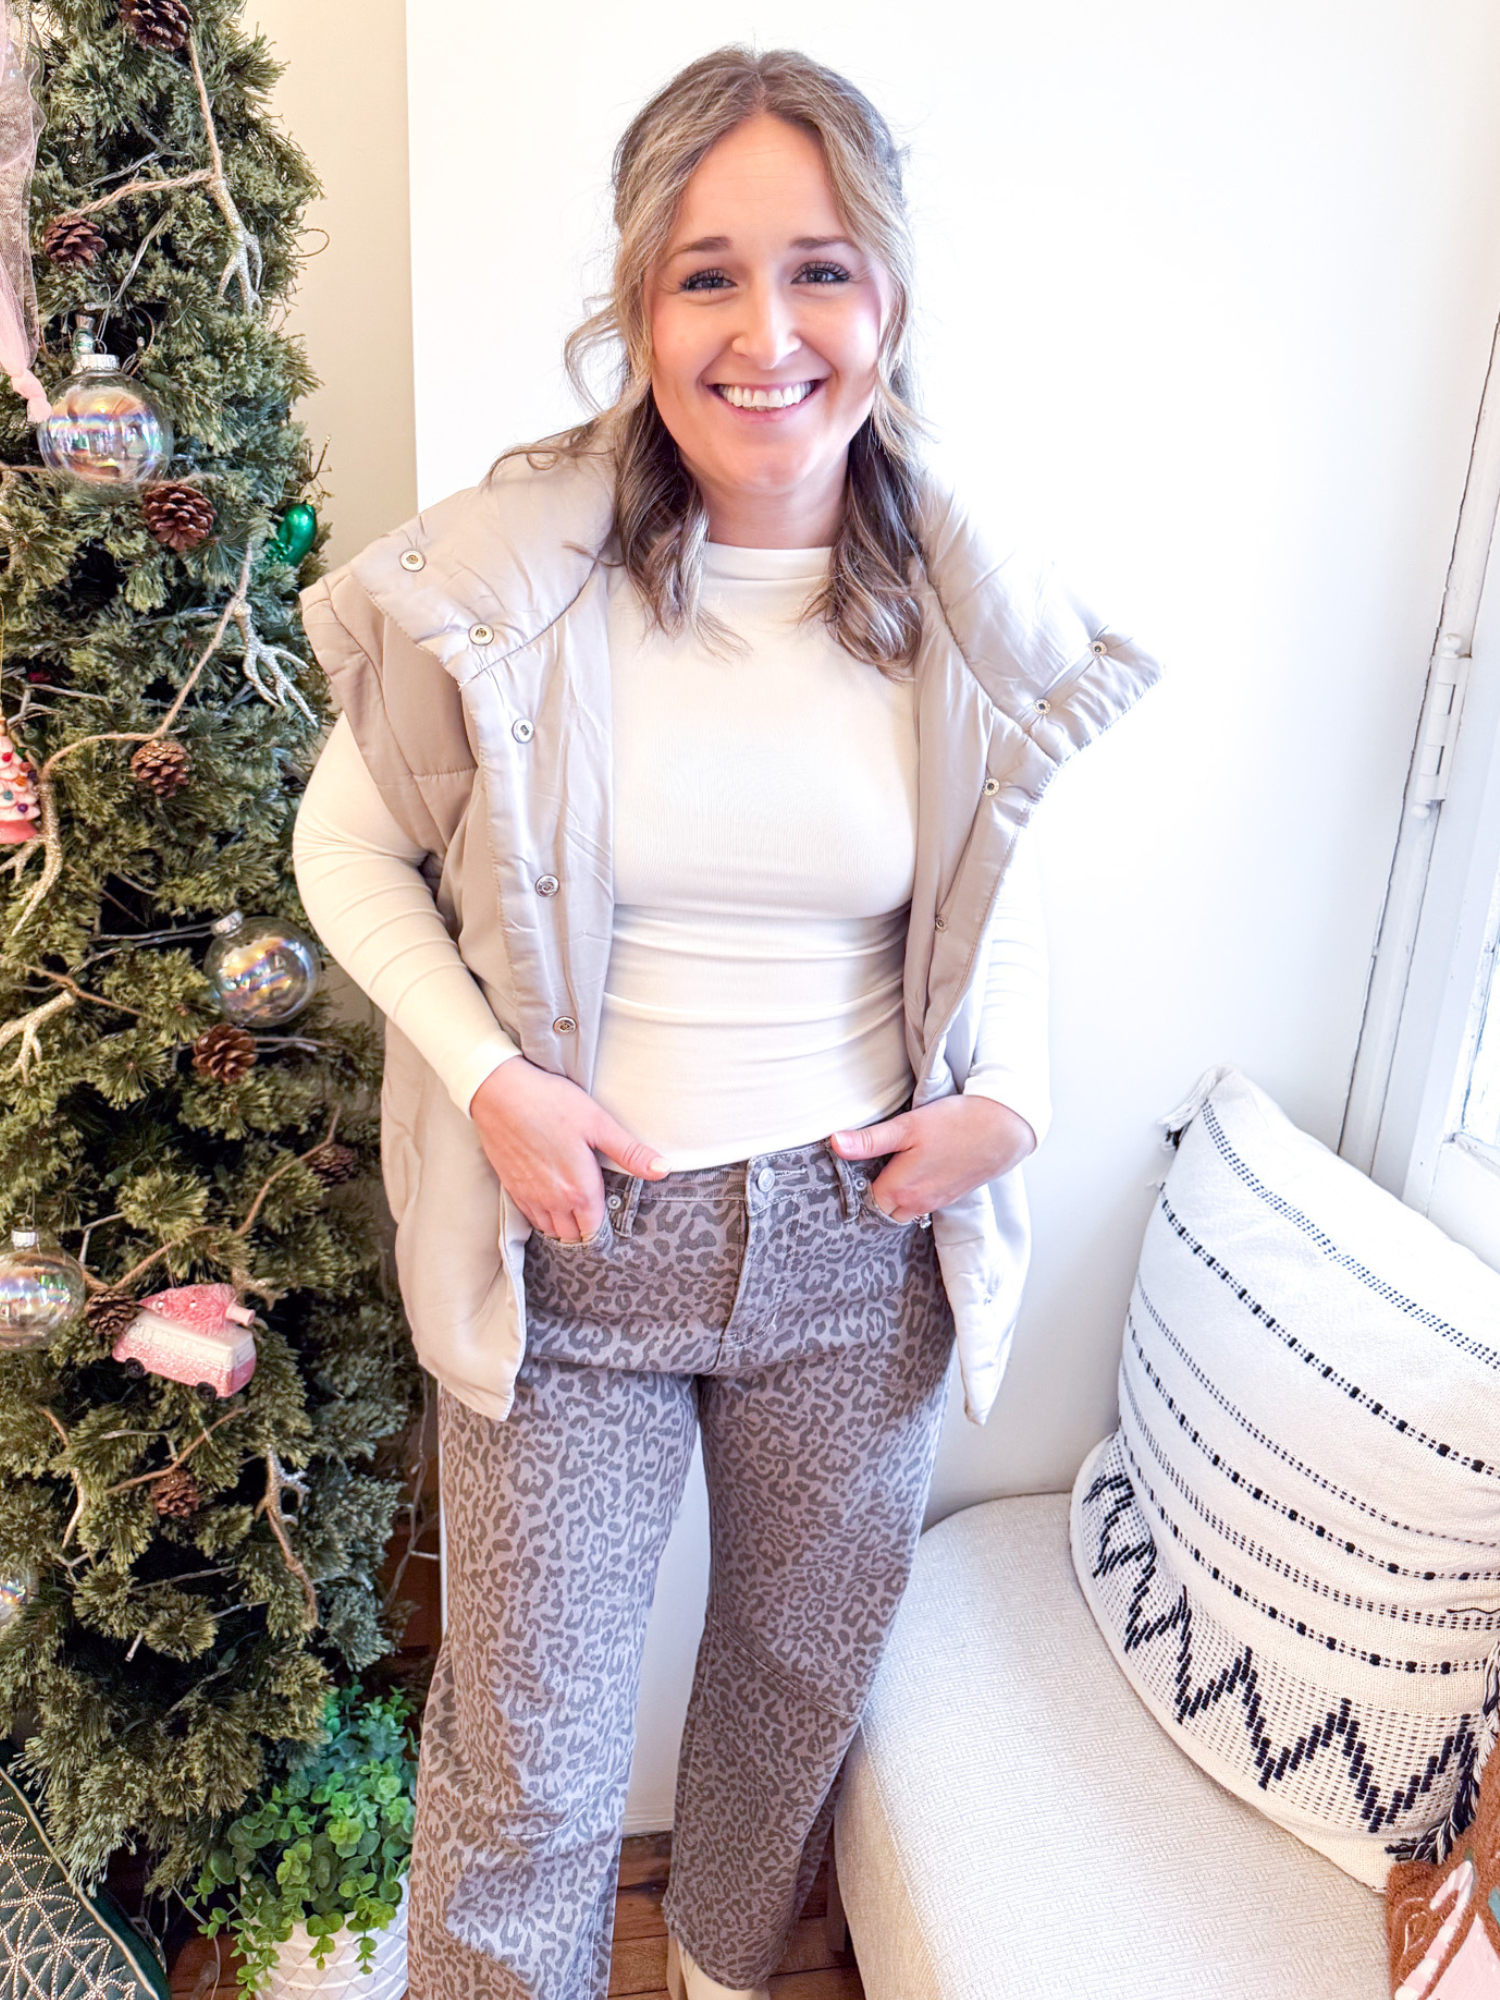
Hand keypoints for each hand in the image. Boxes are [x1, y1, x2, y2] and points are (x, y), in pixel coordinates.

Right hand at [468, 1056, 666, 1240]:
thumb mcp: (599, 1123)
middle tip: (596, 1216)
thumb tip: (662, 1169)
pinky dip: (543, 1217)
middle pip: (573, 1235)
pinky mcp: (512, 1188)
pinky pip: (531, 1218)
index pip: (595, 1229)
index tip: (613, 1222)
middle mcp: (553, 1201)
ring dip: (564, 1227)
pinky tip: (551, 1202)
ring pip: (551, 1230)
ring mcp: (530, 1196)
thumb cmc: (552, 1103)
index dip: (605, 1229)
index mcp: (579, 1189)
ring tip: (575, 1213)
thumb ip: (630, 1153)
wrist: (500, 1093)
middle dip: (586, 1231)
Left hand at [828, 1096, 1036, 1222]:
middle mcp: (916, 1204)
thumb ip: (869, 1141)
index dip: (858, 1181)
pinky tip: (921, 1166)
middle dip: (875, 1193)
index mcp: (900, 1190)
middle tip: (874, 1164)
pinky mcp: (950, 1197)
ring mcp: (935, 1203)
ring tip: (896, 1164)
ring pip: (903, 1208)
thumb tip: (834, 1143)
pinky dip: (916, 1191)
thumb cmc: (956, 1124)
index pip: (864, 1200)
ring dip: (896, 1193)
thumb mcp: (907, 1126)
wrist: (1003, 1128)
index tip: (857, 1164)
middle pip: (883, 1210)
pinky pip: (923, 1203)